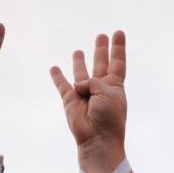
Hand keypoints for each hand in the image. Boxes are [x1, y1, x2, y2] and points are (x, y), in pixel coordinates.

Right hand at [50, 32, 127, 172]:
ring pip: (81, 73)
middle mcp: (100, 88)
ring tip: (79, 51)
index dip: (118, 47)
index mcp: (115, 86)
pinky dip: (58, 77)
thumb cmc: (109, 117)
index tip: (119, 32)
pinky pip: (62, 85)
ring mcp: (85, 94)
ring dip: (80, 62)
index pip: (117, 62)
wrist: (97, 140)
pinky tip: (54, 68)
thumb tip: (78, 84)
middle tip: (101, 36)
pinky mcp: (70, 101)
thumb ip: (94, 81)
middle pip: (101, 64)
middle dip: (101, 50)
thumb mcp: (108, 93)